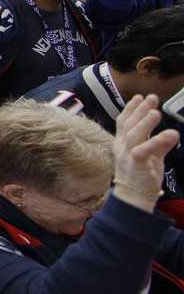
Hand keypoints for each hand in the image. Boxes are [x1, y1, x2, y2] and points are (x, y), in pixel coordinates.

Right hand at [112, 94, 178, 212]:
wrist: (134, 197)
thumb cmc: (142, 175)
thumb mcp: (152, 156)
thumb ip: (160, 144)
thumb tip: (172, 132)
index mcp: (122, 143)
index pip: (123, 122)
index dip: (131, 108)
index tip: (139, 97)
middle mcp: (121, 147)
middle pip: (128, 125)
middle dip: (139, 110)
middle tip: (151, 98)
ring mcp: (127, 156)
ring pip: (133, 135)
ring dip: (144, 123)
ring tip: (156, 113)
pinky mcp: (136, 165)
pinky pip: (143, 151)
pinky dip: (155, 142)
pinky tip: (169, 135)